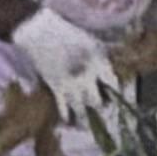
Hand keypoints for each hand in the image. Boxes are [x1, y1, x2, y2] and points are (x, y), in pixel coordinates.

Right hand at [8, 4, 119, 126]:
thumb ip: (103, 56)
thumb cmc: (66, 31)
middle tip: (102, 113)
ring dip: (85, 119)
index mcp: (99, 61)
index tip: (119, 102)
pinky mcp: (55, 86)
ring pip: (81, 108)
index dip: (117, 95)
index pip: (113, 84)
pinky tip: (68, 121)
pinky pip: (63, 107)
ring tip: (87, 125)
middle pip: (98, 101)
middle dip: (101, 108)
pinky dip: (66, 115)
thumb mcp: (91, 41)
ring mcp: (71, 83)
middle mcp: (87, 75)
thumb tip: (114, 66)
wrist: (37, 30)